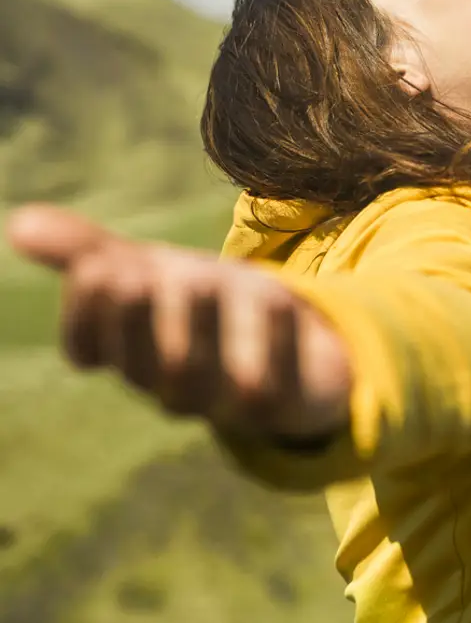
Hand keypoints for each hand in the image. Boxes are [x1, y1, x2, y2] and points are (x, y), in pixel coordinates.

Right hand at [4, 205, 350, 438]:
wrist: (291, 338)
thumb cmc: (203, 304)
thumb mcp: (150, 270)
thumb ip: (89, 252)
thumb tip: (18, 222)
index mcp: (132, 353)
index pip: (89, 348)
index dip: (86, 314)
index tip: (98, 265)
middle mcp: (171, 383)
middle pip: (143, 366)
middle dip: (135, 320)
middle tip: (134, 272)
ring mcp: (226, 399)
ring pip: (200, 382)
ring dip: (197, 329)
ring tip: (197, 277)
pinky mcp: (284, 401)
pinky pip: (274, 386)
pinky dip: (274, 341)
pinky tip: (277, 296)